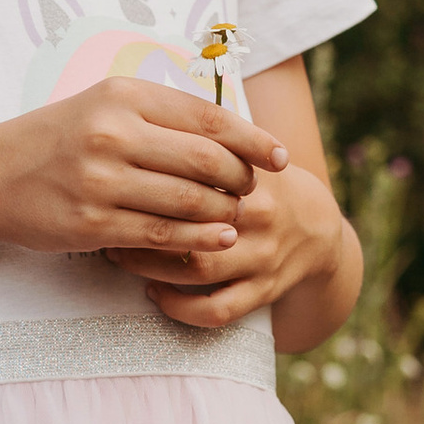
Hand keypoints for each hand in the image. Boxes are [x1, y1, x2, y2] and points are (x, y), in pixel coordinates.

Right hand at [0, 81, 288, 264]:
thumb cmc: (59, 139)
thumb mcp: (105, 104)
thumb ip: (161, 112)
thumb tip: (230, 129)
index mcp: (124, 95)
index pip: (208, 118)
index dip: (253, 140)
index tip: (279, 157)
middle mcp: (113, 133)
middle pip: (208, 160)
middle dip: (242, 180)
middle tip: (252, 191)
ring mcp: (101, 180)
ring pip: (189, 201)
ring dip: (223, 212)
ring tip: (236, 216)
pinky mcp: (91, 222)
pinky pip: (161, 235)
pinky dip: (197, 239)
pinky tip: (216, 239)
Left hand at [104, 151, 349, 330]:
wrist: (319, 229)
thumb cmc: (263, 183)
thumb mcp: (246, 152)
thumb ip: (204, 136)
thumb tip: (137, 112)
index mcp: (252, 175)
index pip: (198, 170)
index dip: (150, 171)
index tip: (114, 172)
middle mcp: (261, 216)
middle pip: (193, 218)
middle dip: (141, 219)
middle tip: (104, 214)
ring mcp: (263, 257)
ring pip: (198, 268)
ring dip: (150, 265)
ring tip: (118, 254)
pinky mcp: (264, 291)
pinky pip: (218, 310)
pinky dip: (182, 308)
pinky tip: (155, 294)